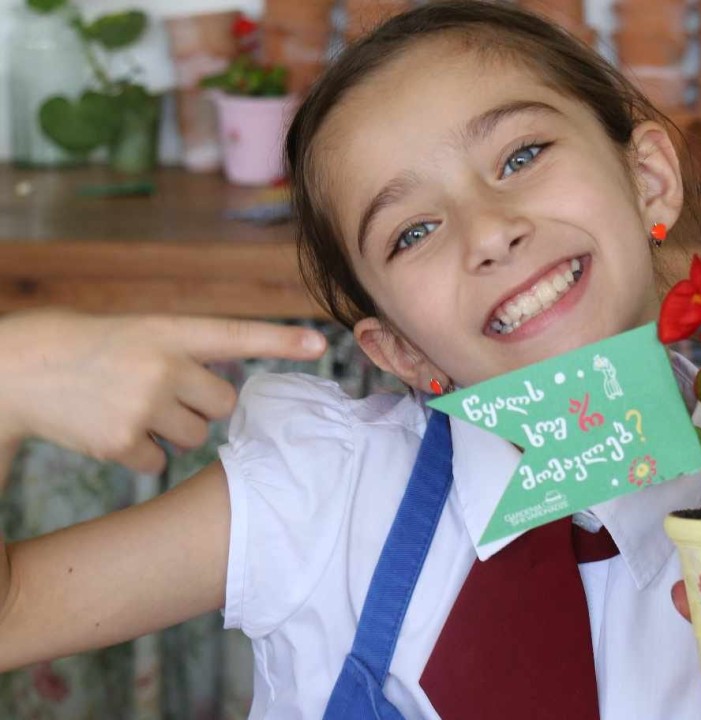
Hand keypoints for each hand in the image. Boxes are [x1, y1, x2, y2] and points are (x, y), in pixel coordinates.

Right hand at [0, 309, 326, 473]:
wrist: (21, 370)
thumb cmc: (94, 350)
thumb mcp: (143, 333)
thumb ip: (189, 354)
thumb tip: (231, 396)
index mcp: (169, 330)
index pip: (237, 335)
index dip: (281, 340)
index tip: (320, 343)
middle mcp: (162, 365)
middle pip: (224, 404)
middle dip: (202, 405)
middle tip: (163, 392)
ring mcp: (142, 404)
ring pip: (196, 436)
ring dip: (172, 430)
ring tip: (130, 406)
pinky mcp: (121, 441)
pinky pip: (160, 462)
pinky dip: (141, 453)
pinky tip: (111, 429)